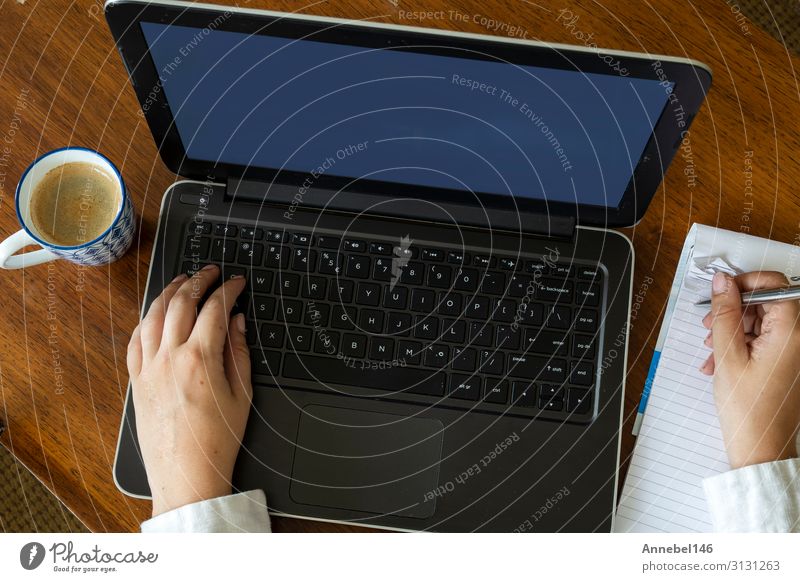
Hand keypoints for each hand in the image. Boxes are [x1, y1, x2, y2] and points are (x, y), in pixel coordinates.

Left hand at [127, 265, 251, 516]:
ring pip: (154, 315)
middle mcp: (169, 358)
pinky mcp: (136, 380)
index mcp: (200, 360)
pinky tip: (156, 313)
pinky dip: (148, 319)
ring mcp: (148, 368)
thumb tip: (238, 322)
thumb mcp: (242, 395)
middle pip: (181, 302)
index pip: (214, 308)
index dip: (228, 289)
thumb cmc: (217, 441)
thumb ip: (239, 352)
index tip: (237, 282)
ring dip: (169, 292)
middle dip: (198, 280)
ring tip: (183, 281)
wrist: (187, 476)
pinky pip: (136, 339)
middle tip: (211, 271)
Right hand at [700, 271, 799, 468]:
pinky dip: (740, 345)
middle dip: (734, 310)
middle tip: (710, 324)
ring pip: (762, 322)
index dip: (746, 283)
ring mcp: (795, 352)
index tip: (723, 292)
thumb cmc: (749, 410)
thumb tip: (722, 283)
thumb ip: (725, 314)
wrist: (761, 448)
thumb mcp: (728, 356)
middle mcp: (799, 339)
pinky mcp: (788, 362)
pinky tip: (720, 362)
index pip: (775, 285)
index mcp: (792, 333)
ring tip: (712, 350)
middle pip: (767, 303)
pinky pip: (763, 340)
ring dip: (733, 330)